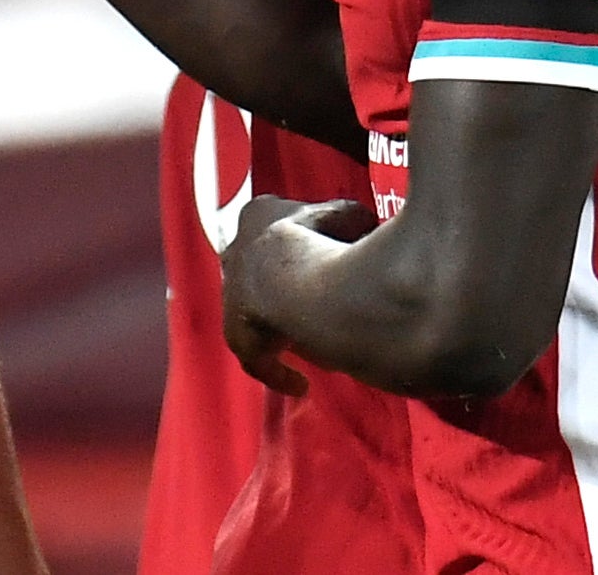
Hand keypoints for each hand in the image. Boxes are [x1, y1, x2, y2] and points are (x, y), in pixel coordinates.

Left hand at [220, 196, 375, 395]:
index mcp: (260, 214)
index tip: (323, 258)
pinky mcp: (238, 332)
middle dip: (289, 282)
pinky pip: (257, 357)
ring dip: (286, 323)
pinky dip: (278, 370)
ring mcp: (234, 291)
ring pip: (260, 309)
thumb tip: (363, 229)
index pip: (277, 227)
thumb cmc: (322, 244)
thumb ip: (350, 223)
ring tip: (318, 341)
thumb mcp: (346, 218)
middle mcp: (240, 250)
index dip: (302, 243)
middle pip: (263, 267)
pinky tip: (300, 384)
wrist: (296, 281)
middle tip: (321, 302)